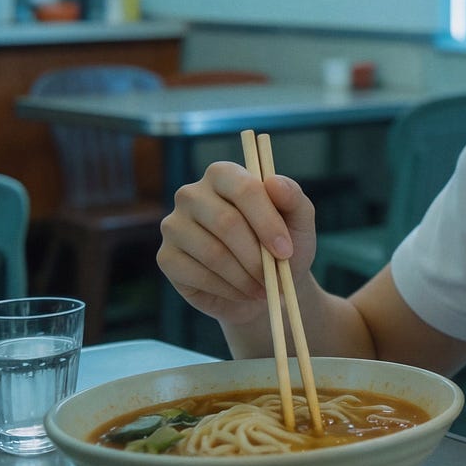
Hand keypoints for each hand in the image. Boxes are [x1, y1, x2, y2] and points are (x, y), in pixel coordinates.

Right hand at [157, 160, 317, 326]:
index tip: (286, 251)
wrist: (264, 287)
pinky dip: (227, 289)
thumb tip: (274, 182)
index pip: (244, 189)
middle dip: (257, 256)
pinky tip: (241, 291)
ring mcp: (174, 225)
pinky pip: (197, 275)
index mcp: (224, 174)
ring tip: (263, 287)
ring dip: (245, 277)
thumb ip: (293, 198)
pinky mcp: (166, 257)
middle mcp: (192, 194)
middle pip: (226, 222)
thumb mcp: (299, 222)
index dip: (267, 222)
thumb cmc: (281, 246)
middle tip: (275, 277)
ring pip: (213, 253)